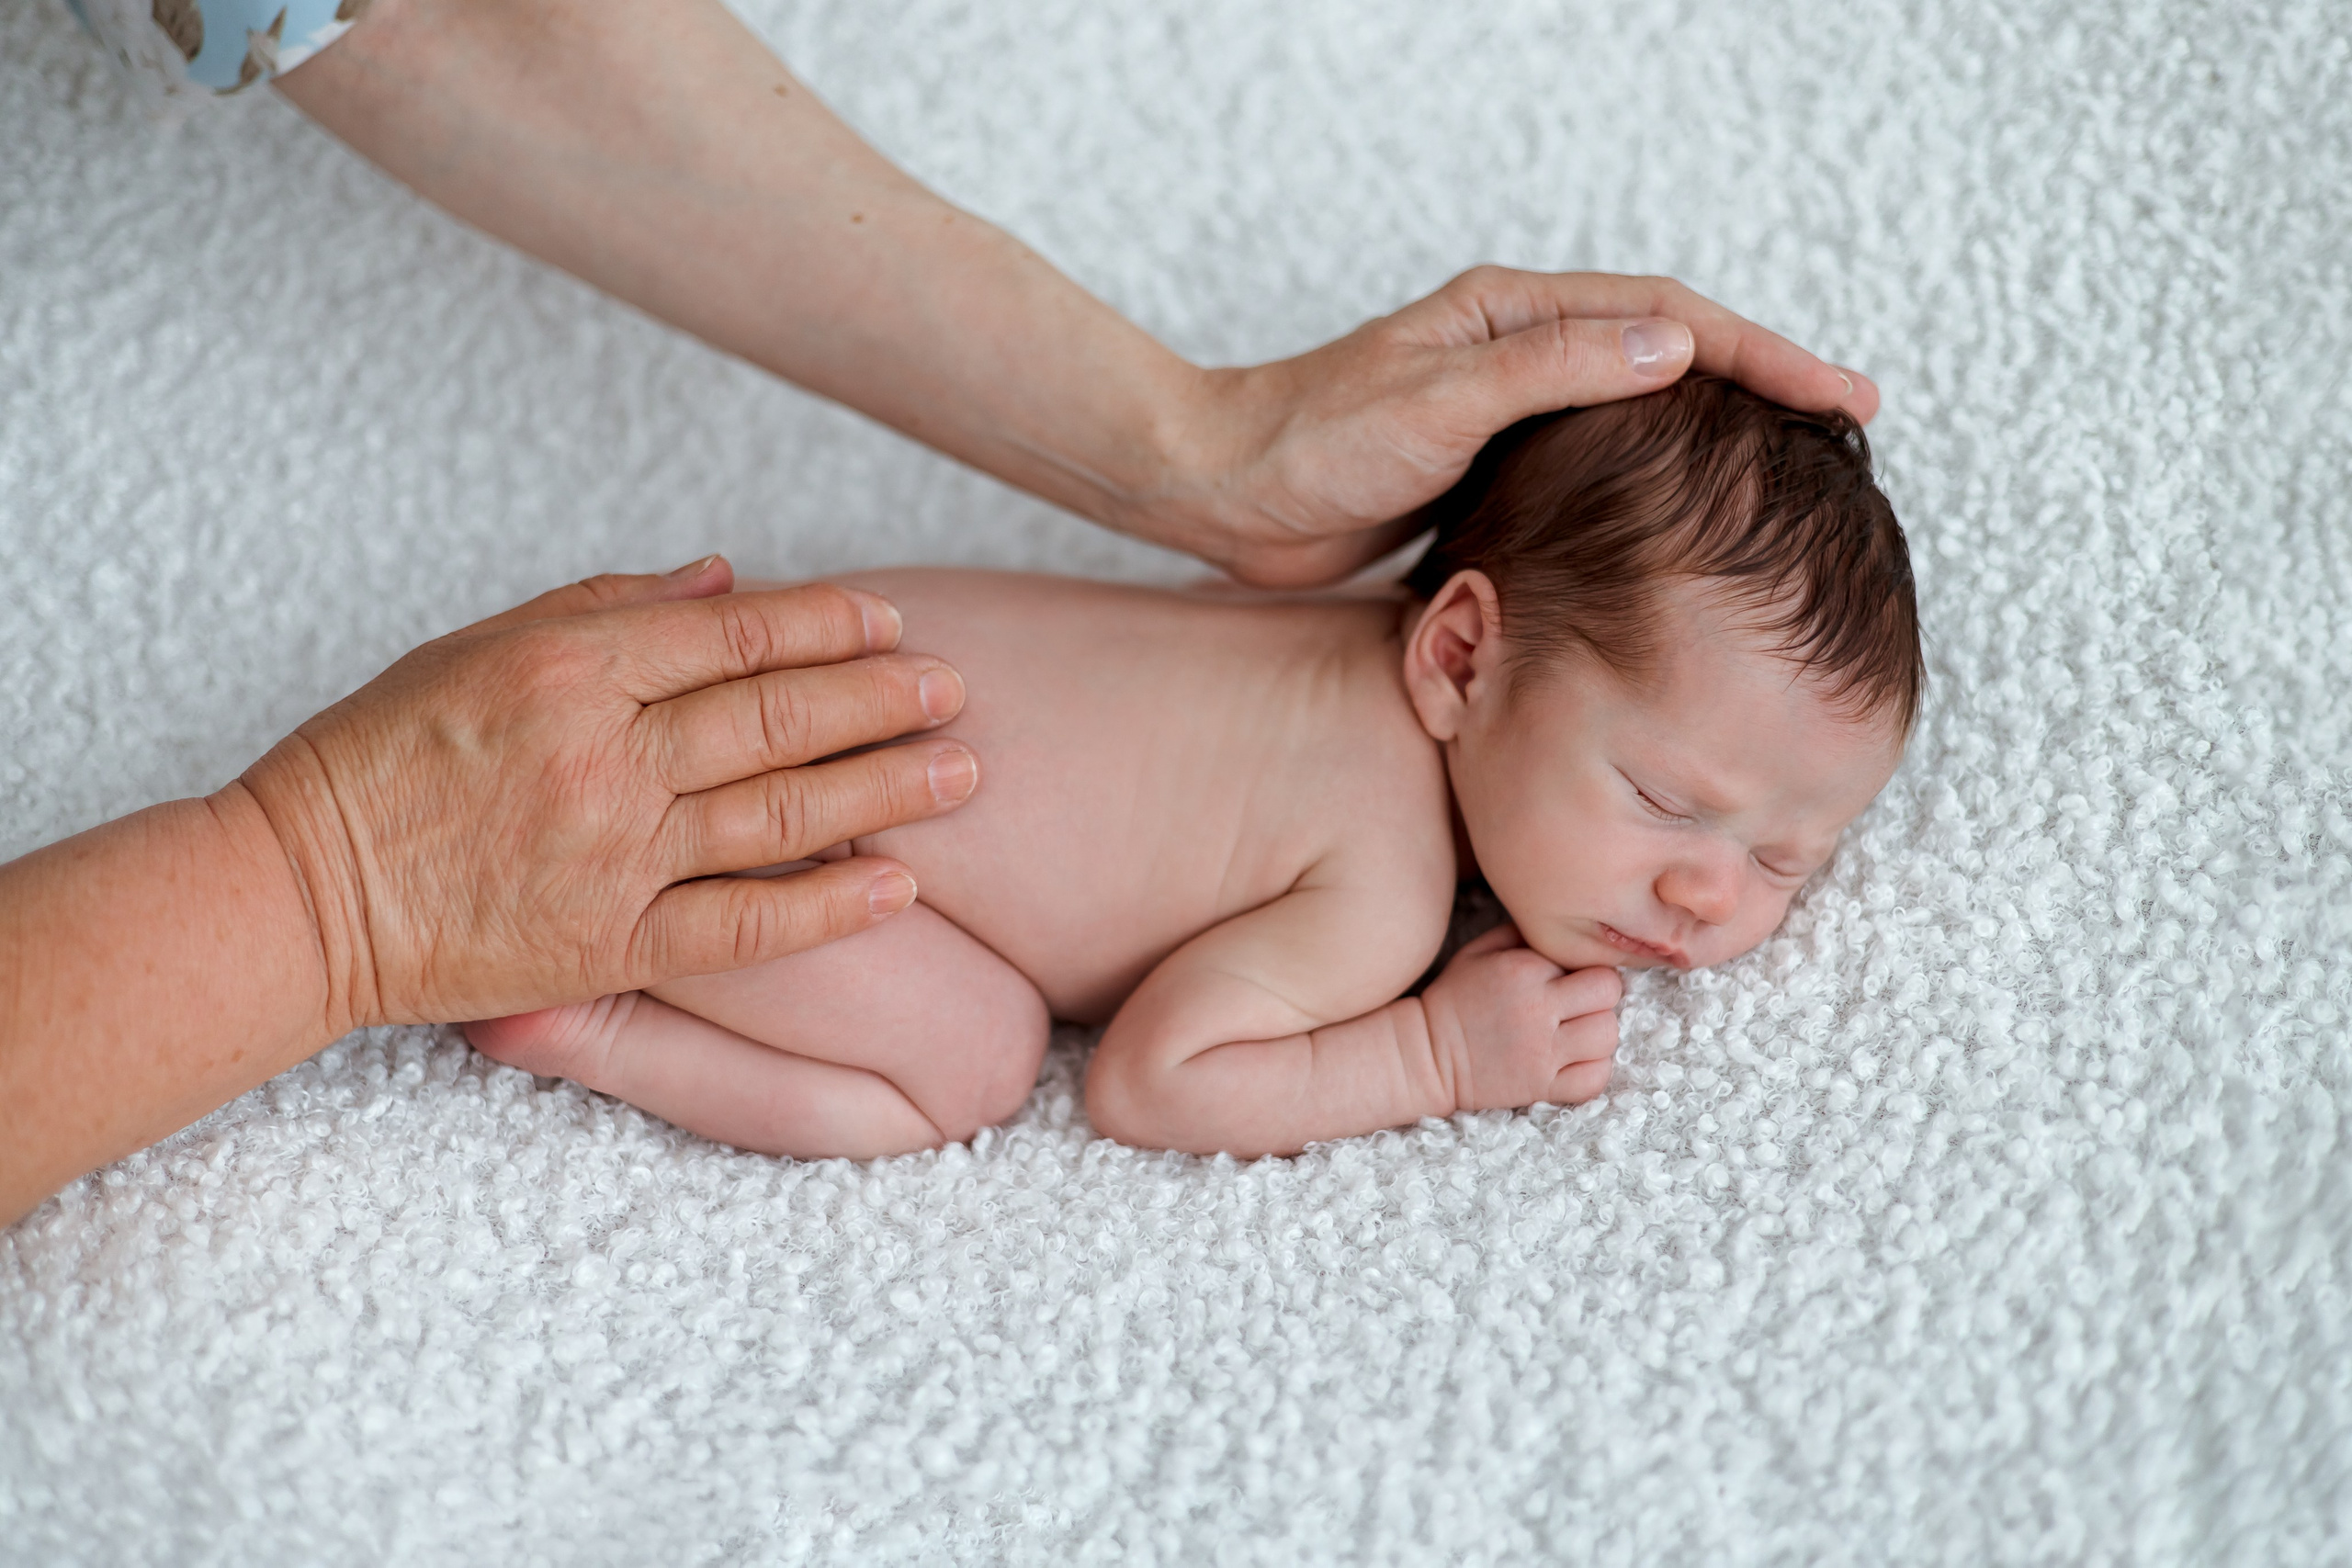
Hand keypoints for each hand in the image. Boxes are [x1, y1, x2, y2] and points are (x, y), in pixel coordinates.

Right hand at [237, 557, 977, 1033]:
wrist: (300, 892)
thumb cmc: (380, 756)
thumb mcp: (475, 646)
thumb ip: (606, 607)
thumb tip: (724, 576)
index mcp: (569, 668)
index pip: (734, 635)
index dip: (827, 624)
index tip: (893, 619)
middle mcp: (603, 754)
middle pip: (776, 716)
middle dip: (882, 696)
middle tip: (955, 687)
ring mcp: (612, 854)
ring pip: (779, 811)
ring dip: (884, 787)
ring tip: (963, 769)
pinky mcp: (609, 945)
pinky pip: (740, 923)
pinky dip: (825, 905)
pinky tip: (898, 885)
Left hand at [1160, 268, 1877, 587]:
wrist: (1222, 494)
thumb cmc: (1309, 441)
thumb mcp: (1435, 404)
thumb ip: (1549, 373)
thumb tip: (1674, 345)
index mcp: (1513, 315)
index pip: (1669, 319)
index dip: (1763, 354)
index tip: (1841, 395)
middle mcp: (1516, 351)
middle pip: (1669, 357)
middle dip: (1761, 387)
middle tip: (1847, 427)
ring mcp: (1503, 411)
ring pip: (1636, 415)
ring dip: (1714, 437)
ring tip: (1792, 475)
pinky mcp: (1483, 468)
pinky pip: (1592, 464)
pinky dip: (1652, 484)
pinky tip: (1686, 523)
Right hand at [1419, 922, 1623, 1111]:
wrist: (1426, 1054)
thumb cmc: (1455, 998)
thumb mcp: (1479, 951)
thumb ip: (1522, 933)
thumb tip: (1562, 926)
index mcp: (1524, 971)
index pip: (1590, 962)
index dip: (1586, 970)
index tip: (1570, 980)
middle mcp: (1537, 1010)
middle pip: (1607, 995)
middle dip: (1600, 996)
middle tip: (1580, 1004)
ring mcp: (1542, 1053)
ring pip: (1607, 1036)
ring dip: (1598, 1033)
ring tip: (1576, 1032)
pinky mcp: (1541, 1087)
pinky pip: (1594, 1079)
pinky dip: (1593, 1070)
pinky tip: (1575, 1060)